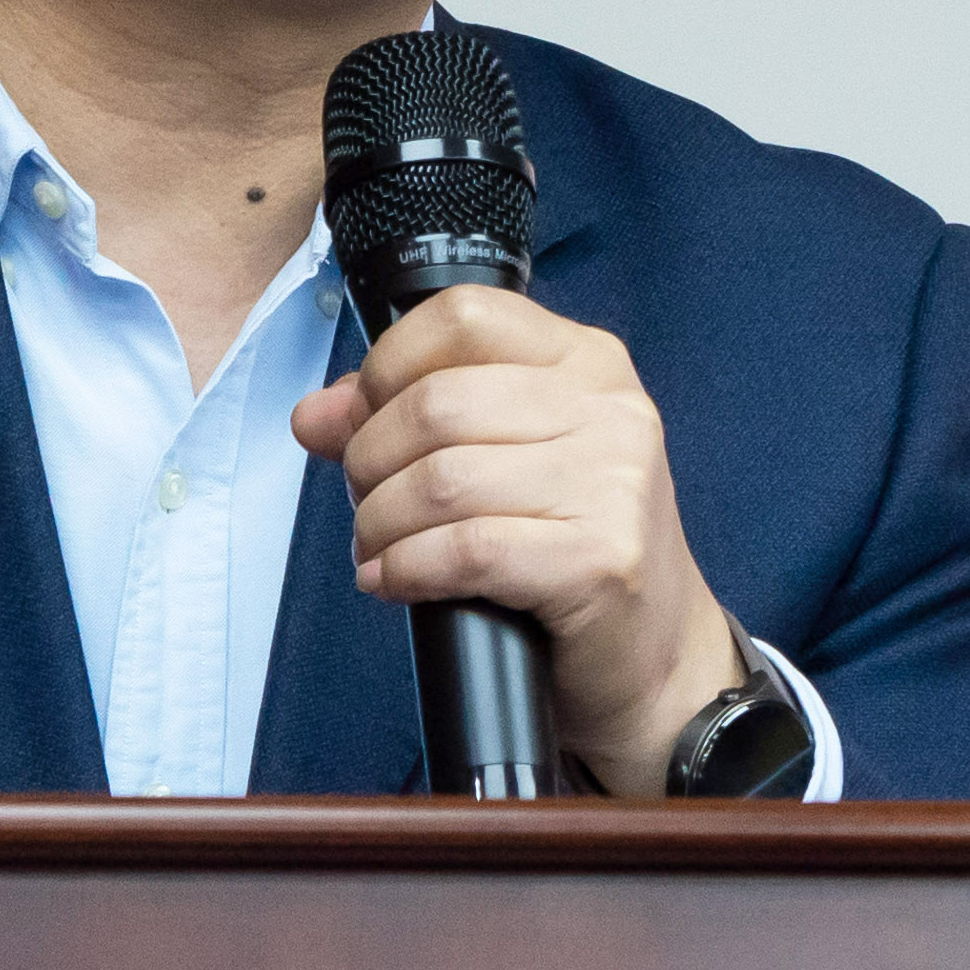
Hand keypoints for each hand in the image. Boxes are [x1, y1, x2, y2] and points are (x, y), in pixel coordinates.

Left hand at [294, 284, 746, 797]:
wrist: (653, 654)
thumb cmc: (569, 548)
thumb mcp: (502, 460)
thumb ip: (408, 418)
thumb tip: (315, 415)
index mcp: (586, 362)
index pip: (463, 316)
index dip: (387, 366)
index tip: (364, 419)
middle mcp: (610, 409)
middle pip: (437, 403)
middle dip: (370, 460)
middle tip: (368, 504)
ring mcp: (613, 483)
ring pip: (442, 479)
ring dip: (381, 523)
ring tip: (378, 549)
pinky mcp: (601, 559)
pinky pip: (466, 550)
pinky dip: (407, 569)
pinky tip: (393, 582)